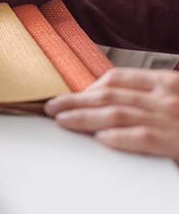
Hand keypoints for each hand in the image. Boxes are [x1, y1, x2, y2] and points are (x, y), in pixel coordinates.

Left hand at [45, 68, 178, 159]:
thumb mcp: (176, 98)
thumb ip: (150, 97)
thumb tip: (111, 101)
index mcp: (166, 82)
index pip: (117, 78)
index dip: (89, 87)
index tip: (70, 94)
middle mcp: (164, 98)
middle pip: (108, 95)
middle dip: (76, 100)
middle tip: (52, 106)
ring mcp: (169, 119)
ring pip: (116, 114)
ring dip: (84, 116)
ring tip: (62, 120)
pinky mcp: (175, 141)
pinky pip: (140, 137)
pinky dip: (118, 136)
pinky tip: (98, 138)